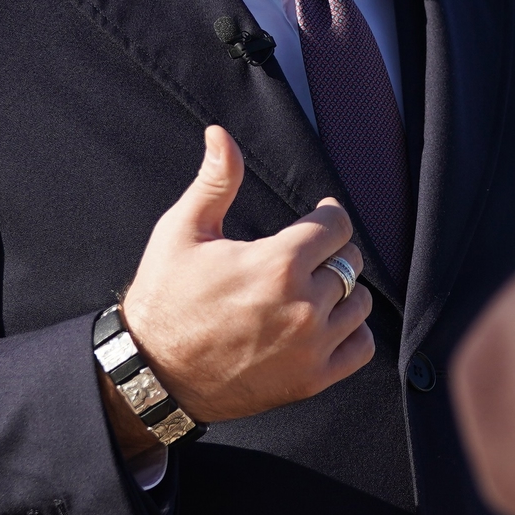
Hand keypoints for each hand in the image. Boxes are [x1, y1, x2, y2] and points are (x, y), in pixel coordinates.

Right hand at [117, 125, 375, 425]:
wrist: (152, 372)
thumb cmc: (165, 298)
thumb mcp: (183, 231)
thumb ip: (215, 180)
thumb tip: (220, 134)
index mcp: (277, 263)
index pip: (337, 225)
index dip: (328, 215)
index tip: (318, 216)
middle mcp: (303, 306)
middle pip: (350, 261)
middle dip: (331, 251)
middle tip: (304, 255)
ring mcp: (310, 346)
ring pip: (360, 303)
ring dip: (342, 291)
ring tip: (312, 288)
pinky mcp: (311, 380)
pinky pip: (362, 348)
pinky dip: (352, 333)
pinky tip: (326, 323)